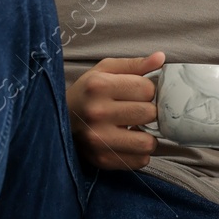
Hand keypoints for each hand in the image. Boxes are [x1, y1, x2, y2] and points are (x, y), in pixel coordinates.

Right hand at [67, 50, 164, 169]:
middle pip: (150, 114)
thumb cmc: (87, 93)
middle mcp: (96, 113)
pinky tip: (127, 142)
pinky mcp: (102, 160)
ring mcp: (98, 139)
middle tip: (138, 111)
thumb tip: (161, 58)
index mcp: (99, 86)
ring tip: (136, 129)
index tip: (138, 94)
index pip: (147, 88)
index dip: (148, 90)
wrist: (57, 121)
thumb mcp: (105, 71)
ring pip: (148, 142)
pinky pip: (140, 161)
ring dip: (147, 136)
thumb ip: (135, 64)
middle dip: (149, 112)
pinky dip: (139, 153)